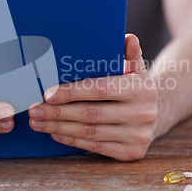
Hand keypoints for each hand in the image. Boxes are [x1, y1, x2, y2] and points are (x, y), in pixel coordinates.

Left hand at [28, 34, 157, 160]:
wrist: (157, 113)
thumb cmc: (135, 86)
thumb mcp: (136, 68)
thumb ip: (130, 54)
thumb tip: (128, 37)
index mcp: (142, 89)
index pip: (99, 90)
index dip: (71, 92)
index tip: (47, 94)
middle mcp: (142, 113)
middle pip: (90, 114)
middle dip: (57, 112)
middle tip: (34, 110)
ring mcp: (138, 136)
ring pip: (89, 132)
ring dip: (59, 127)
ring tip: (38, 122)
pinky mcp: (132, 152)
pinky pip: (96, 146)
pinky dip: (72, 140)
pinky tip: (56, 133)